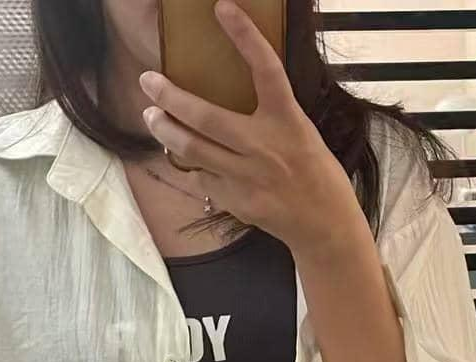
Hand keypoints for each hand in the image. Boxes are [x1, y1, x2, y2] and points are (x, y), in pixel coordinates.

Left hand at [138, 0, 365, 259]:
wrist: (326, 226)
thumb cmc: (318, 176)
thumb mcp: (302, 135)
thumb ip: (271, 117)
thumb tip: (234, 99)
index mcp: (288, 122)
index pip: (266, 70)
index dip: (246, 37)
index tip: (223, 8)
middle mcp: (265, 147)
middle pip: (205, 117)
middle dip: (169, 97)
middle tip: (148, 82)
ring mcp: (248, 177)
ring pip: (192, 150)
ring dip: (165, 131)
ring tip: (153, 118)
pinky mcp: (238, 202)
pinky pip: (204, 179)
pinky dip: (193, 168)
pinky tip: (189, 161)